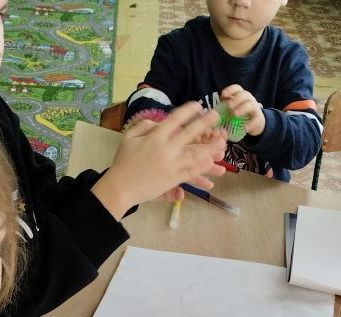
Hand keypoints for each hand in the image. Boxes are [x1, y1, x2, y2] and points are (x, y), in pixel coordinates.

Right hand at [92, 102, 226, 218]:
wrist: (120, 188)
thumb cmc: (123, 162)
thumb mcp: (129, 138)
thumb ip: (144, 126)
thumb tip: (158, 123)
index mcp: (154, 137)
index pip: (174, 119)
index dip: (187, 111)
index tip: (197, 105)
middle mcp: (165, 149)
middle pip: (189, 134)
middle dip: (204, 123)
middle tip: (215, 116)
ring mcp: (171, 165)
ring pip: (194, 154)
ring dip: (209, 147)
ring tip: (221, 141)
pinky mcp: (173, 179)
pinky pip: (191, 172)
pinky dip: (202, 166)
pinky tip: (212, 161)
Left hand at [219, 84, 264, 136]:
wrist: (257, 123)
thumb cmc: (242, 113)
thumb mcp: (235, 107)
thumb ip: (226, 105)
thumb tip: (216, 107)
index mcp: (242, 95)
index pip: (237, 88)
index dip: (230, 90)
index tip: (223, 95)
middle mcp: (249, 100)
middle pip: (244, 95)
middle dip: (236, 99)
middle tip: (229, 106)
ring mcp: (255, 109)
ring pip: (250, 106)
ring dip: (242, 109)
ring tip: (235, 114)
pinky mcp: (258, 120)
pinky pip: (256, 121)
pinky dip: (250, 124)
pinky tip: (244, 128)